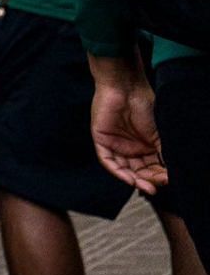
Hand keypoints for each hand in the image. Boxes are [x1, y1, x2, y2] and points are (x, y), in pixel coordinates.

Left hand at [89, 54, 165, 193]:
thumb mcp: (157, 132)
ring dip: (134, 180)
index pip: (152, 167)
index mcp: (145, 145)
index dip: (159, 176)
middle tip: (158, 186)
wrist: (126, 87)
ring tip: (147, 187)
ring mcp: (115, 144)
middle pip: (138, 171)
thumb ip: (162, 151)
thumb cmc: (144, 104)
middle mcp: (130, 147)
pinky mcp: (101, 140)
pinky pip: (107, 161)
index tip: (169, 180)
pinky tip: (129, 179)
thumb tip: (172, 172)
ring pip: (124, 169)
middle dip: (148, 180)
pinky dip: (117, 172)